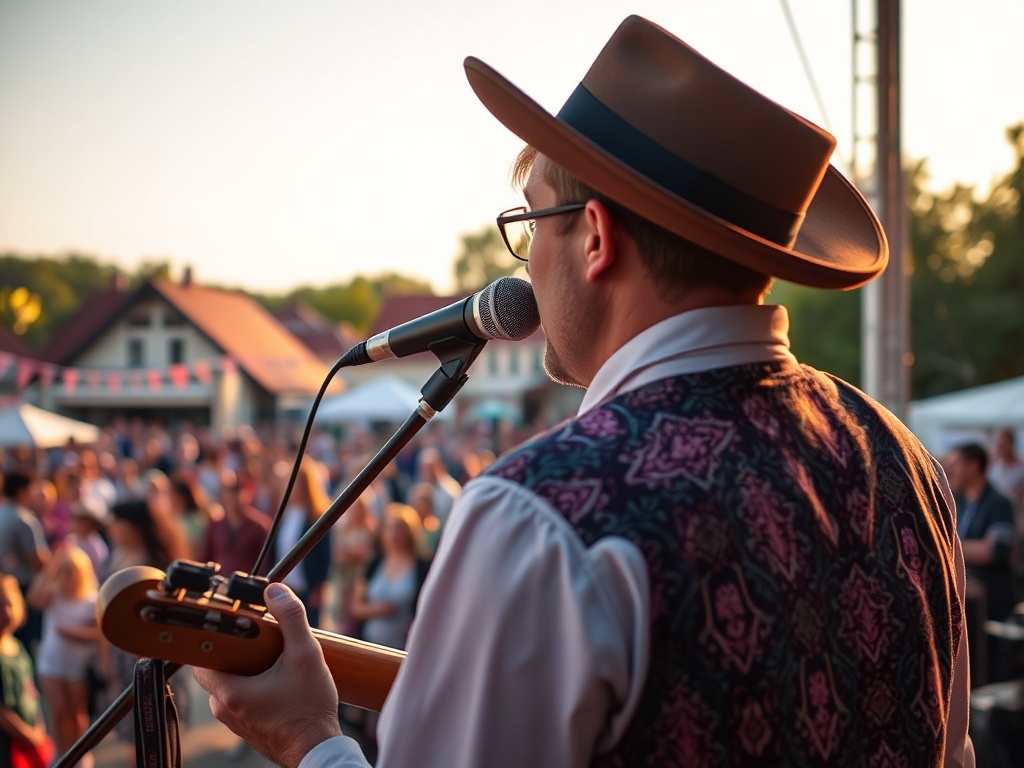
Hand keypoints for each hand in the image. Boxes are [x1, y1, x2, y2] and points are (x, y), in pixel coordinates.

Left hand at [194, 583, 342, 767]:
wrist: (318, 749)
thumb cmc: (310, 709)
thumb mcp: (306, 655)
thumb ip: (290, 619)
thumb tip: (275, 591)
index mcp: (230, 693)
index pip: (201, 658)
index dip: (213, 636)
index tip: (230, 623)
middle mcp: (224, 709)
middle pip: (218, 667)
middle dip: (237, 650)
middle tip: (261, 639)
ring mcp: (233, 720)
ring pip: (230, 682)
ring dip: (247, 667)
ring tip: (274, 658)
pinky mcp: (246, 726)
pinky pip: (241, 697)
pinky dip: (254, 684)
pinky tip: (278, 678)